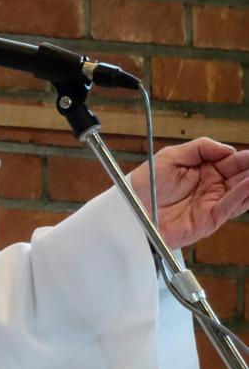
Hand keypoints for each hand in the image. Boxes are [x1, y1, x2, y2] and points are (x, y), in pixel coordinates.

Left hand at [129, 137, 248, 248]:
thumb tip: (229, 149)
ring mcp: (213, 203)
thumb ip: (200, 148)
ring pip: (242, 192)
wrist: (130, 209)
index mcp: (204, 169)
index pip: (232, 161)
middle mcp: (212, 186)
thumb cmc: (146, 183)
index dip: (245, 157)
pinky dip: (243, 195)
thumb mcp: (170, 157)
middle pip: (241, 176)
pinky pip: (231, 206)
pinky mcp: (210, 220)